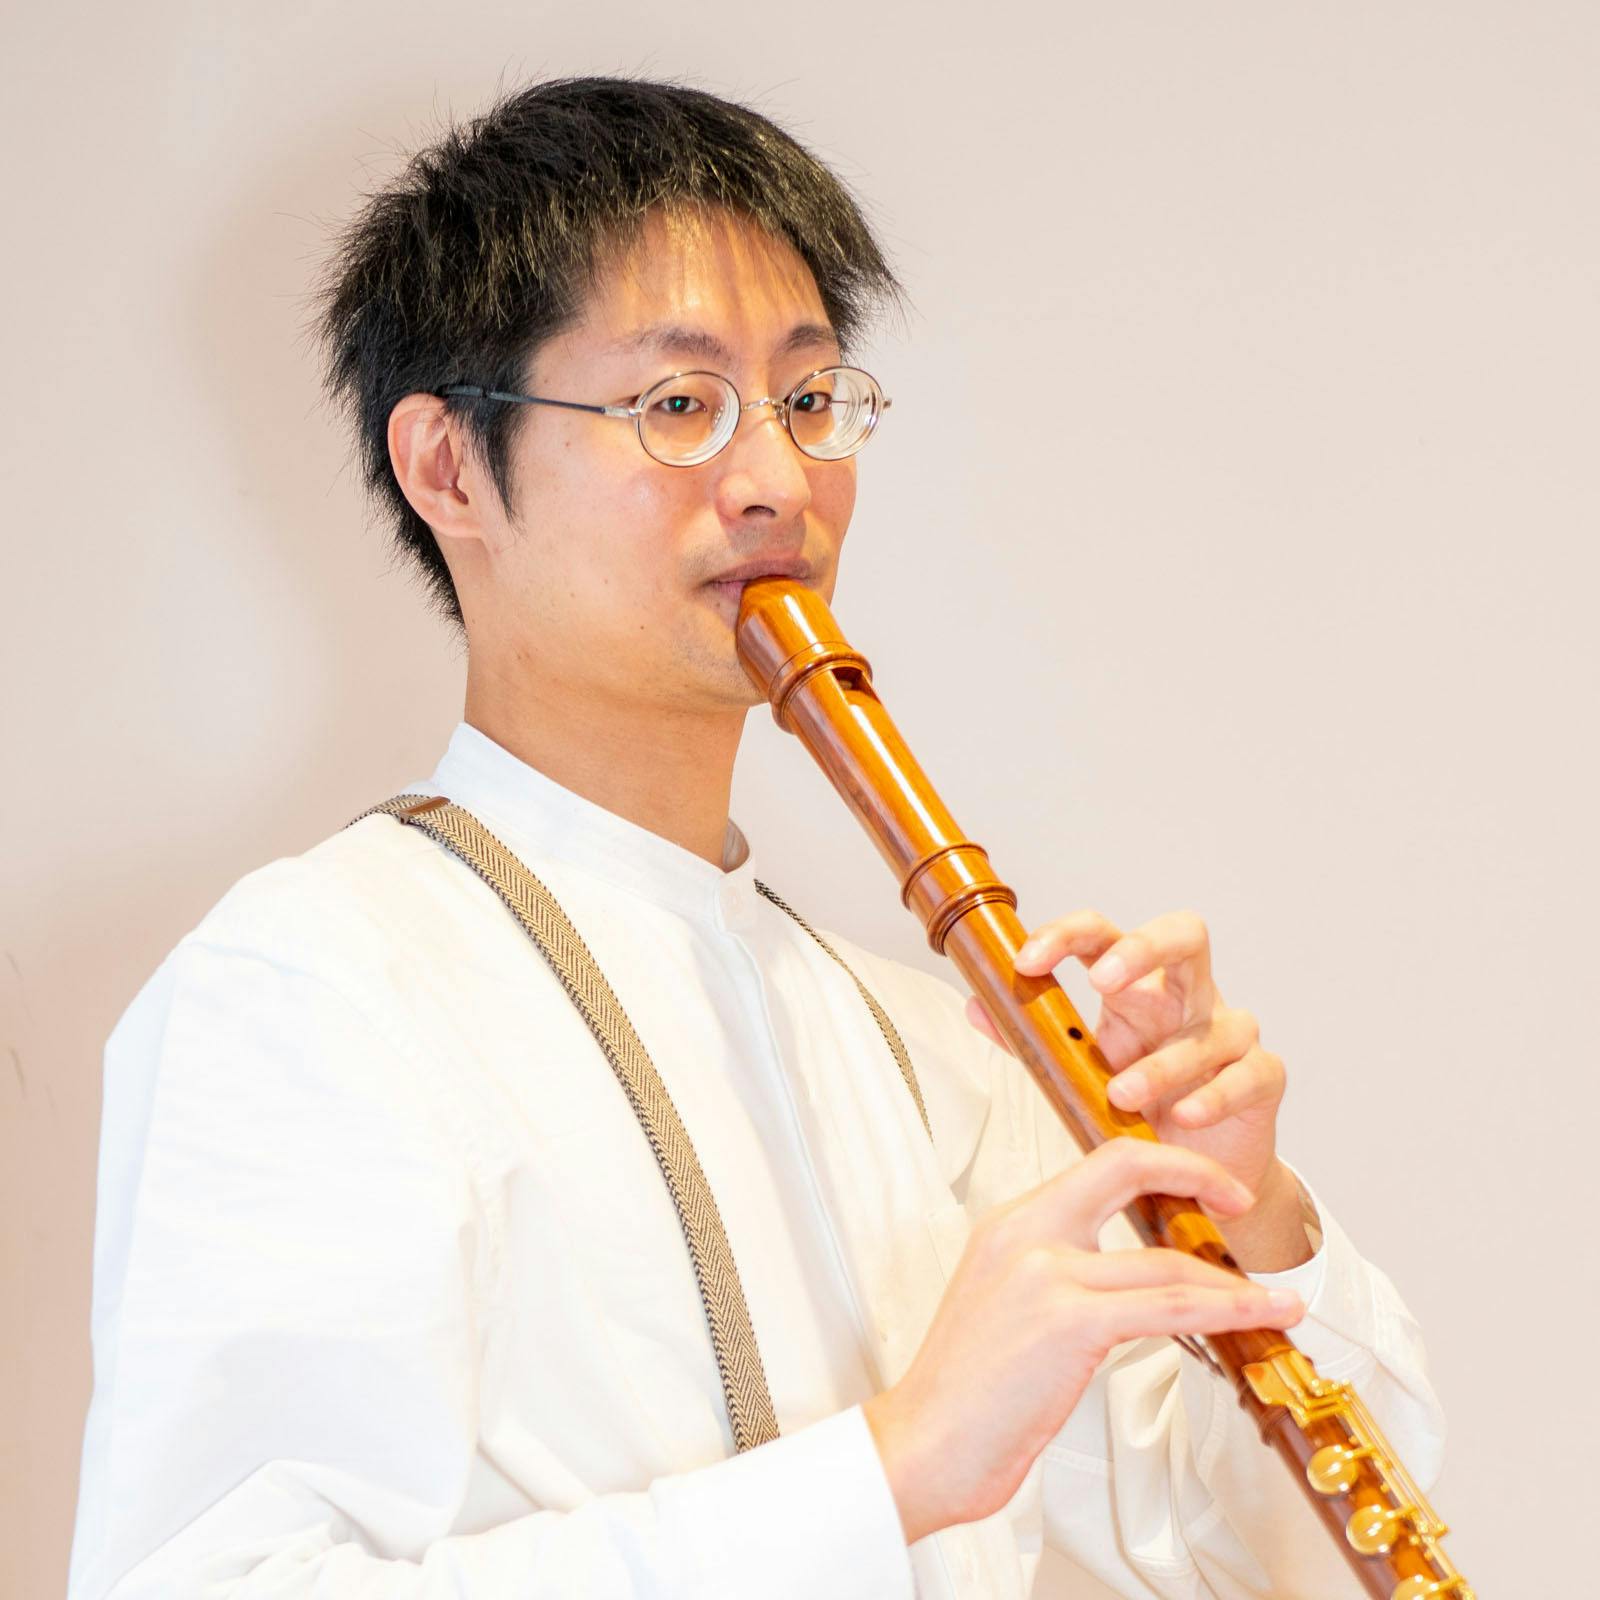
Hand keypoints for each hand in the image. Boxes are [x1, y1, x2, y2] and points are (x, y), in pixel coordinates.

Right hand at [863, 1138, 1303, 1544]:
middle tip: (1239, 1197)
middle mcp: (1025, 1232)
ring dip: (1233, 1281)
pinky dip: (1228, 1311)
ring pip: (1165, 1260)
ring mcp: (1045, 1272)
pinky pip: (1168, 1307)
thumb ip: (1054, 1276)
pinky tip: (1260, 1317)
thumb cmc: (963, 1393)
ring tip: (1278, 1299)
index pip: (1097, 1165)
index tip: (1199, 1183)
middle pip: (1125, 1167)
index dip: (1158, 1164)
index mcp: (1010, 1224)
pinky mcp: (1069, 1320)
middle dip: (1196, 1172)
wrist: (922, 1444)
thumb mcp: (1004, 1306)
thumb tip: (1120, 1282)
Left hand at [965, 909, 1305, 1263]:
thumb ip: (1031, 1038)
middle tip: (1102, 981)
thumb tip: (976, 1004)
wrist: (1199, 1172)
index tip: (1026, 961)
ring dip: (1164, 1061)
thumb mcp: (1078, 1071)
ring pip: (1211, 1024)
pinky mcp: (1264, 1077)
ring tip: (1122, 1095)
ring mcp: (1230, 1033)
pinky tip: (1184, 1115)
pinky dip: (1216, 1094)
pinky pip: (1250, 1072)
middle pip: (1184, 934)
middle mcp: (1188, 998)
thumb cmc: (1138, 1108)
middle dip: (1143, 949)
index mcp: (1136, 988)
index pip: (1105, 935)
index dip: (1067, 935)